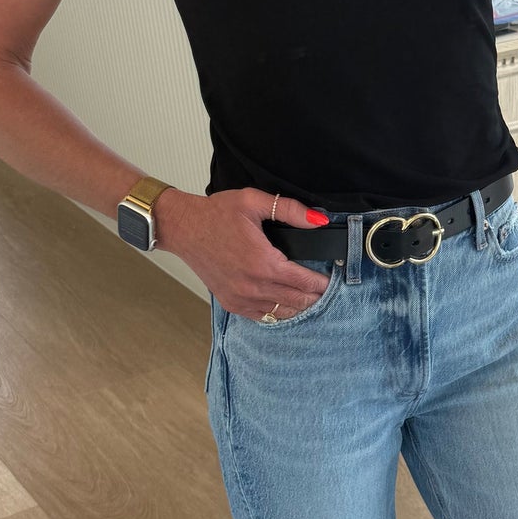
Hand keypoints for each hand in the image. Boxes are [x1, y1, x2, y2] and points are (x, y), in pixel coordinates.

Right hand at [158, 188, 334, 320]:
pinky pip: (263, 316)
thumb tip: (319, 220)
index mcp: (263, 263)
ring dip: (300, 307)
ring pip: (282, 312)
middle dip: (316, 297)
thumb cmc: (216, 214)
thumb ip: (289, 210)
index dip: (324, 283)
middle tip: (329, 292)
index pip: (305, 282)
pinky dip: (278, 312)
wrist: (182, 228)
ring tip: (312, 299)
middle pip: (298, 301)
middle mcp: (254, 286)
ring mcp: (242, 298)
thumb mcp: (253, 202)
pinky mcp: (232, 304)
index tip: (335, 281)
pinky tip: (287, 304)